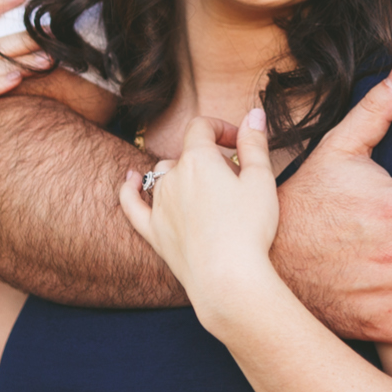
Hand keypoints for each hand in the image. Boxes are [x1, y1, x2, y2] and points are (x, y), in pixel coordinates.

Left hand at [117, 108, 279, 307]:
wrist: (227, 278)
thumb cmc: (249, 229)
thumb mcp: (261, 180)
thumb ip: (255, 143)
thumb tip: (254, 113)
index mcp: (198, 160)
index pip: (201, 127)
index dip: (222, 128)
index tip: (240, 143)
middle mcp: (172, 177)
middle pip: (186, 154)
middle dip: (209, 159)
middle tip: (237, 180)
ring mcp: (159, 205)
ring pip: (164, 176)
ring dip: (183, 176)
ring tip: (209, 192)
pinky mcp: (152, 231)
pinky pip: (133, 203)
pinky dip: (130, 188)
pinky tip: (129, 179)